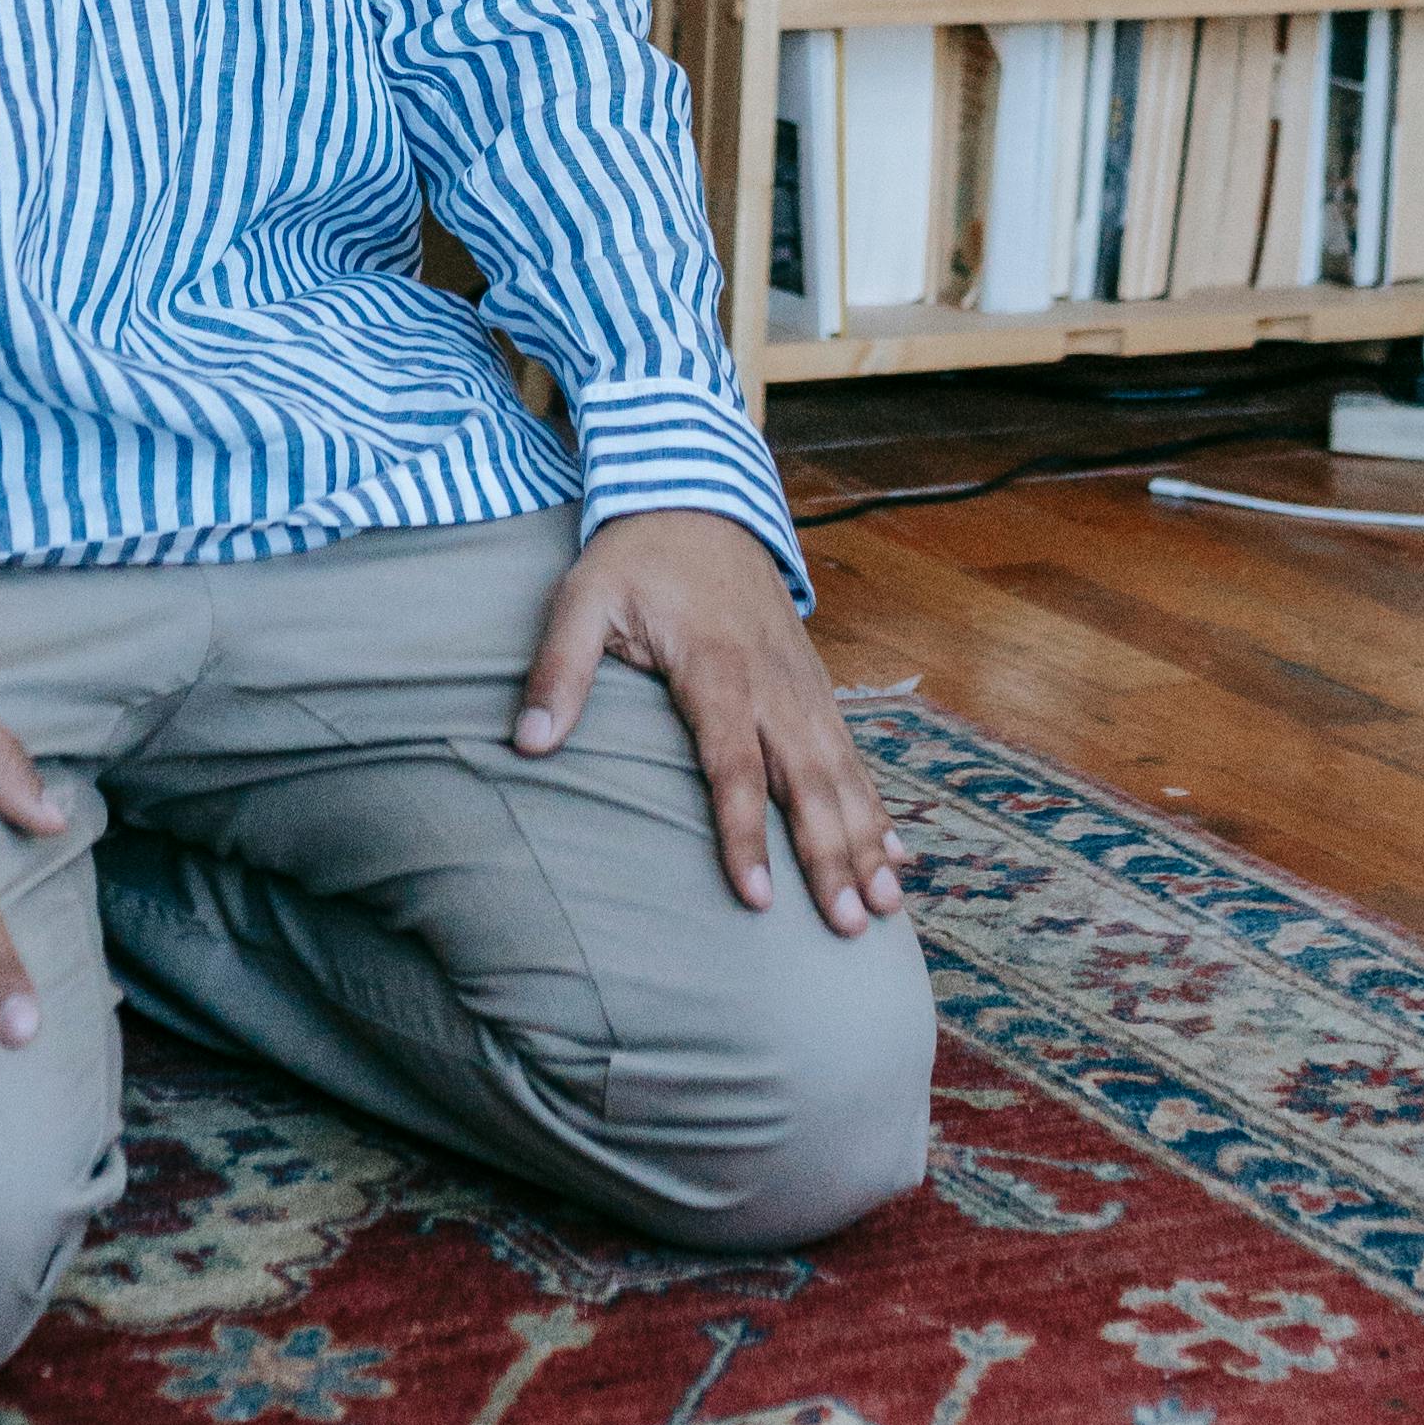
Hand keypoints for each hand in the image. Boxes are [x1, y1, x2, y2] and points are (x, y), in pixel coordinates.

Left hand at [512, 510, 906, 937]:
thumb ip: (558, 671)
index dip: (746, 834)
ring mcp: (801, 684)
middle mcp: (771, 683)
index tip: (759, 899)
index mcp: (716, 667)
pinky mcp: (813, 685)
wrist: (700, 497)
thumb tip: (528, 743)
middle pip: (807, 781)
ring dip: (866, 841)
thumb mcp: (583, 599)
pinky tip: (895, 856)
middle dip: (832, 856)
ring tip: (886, 907)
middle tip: (851, 927)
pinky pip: (852, 755)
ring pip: (841, 774)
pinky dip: (876, 807)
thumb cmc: (636, 558)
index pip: (734, 766)